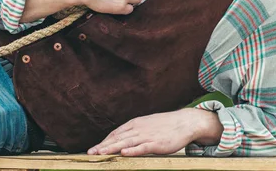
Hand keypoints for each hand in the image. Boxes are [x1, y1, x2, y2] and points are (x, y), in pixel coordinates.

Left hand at [87, 108, 222, 155]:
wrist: (184, 122)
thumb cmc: (165, 125)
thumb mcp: (146, 125)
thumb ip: (134, 131)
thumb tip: (122, 139)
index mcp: (135, 124)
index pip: (116, 133)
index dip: (104, 141)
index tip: (94, 148)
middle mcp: (138, 128)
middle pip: (117, 138)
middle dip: (103, 146)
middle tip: (90, 152)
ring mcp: (147, 135)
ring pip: (126, 142)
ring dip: (112, 148)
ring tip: (101, 153)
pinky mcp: (157, 143)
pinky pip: (142, 147)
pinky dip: (132, 150)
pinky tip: (124, 153)